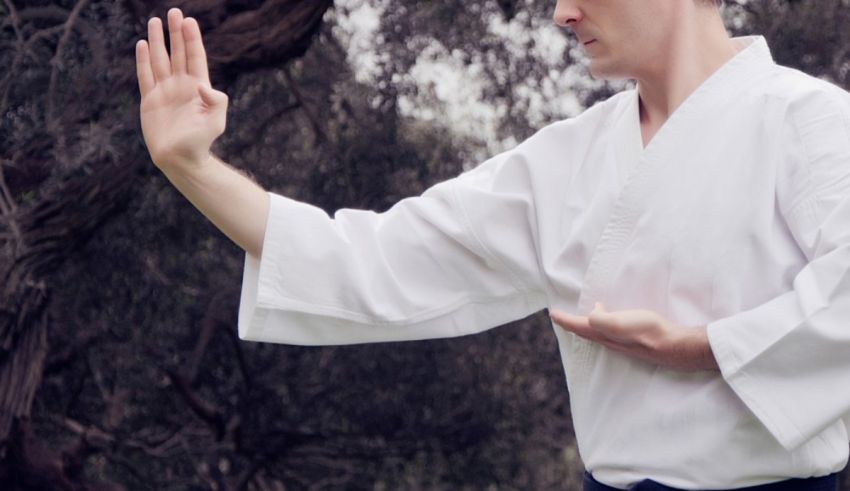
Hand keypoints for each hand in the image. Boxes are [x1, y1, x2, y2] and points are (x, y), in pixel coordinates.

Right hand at [136, 8, 227, 170]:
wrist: (180, 159)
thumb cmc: (200, 142)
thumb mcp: (216, 121)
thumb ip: (216, 101)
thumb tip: (202, 85)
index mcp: (198, 88)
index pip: (195, 57)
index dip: (192, 39)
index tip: (189, 21)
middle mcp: (181, 86)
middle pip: (178, 53)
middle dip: (176, 33)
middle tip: (174, 12)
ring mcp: (165, 91)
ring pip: (160, 60)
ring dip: (158, 41)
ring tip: (155, 21)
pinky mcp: (150, 100)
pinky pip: (145, 75)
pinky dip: (143, 60)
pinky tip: (143, 44)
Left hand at [550, 302, 718, 370]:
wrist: (675, 346)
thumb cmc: (647, 332)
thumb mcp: (620, 323)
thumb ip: (601, 320)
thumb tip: (592, 314)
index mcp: (603, 335)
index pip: (578, 326)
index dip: (564, 320)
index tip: (551, 313)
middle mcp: (609, 341)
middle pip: (585, 333)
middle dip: (572, 325)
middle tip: (562, 318)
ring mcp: (622, 343)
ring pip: (597, 334)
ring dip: (586, 326)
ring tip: (582, 318)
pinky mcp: (633, 341)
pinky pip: (610, 333)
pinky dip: (603, 325)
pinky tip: (610, 319)